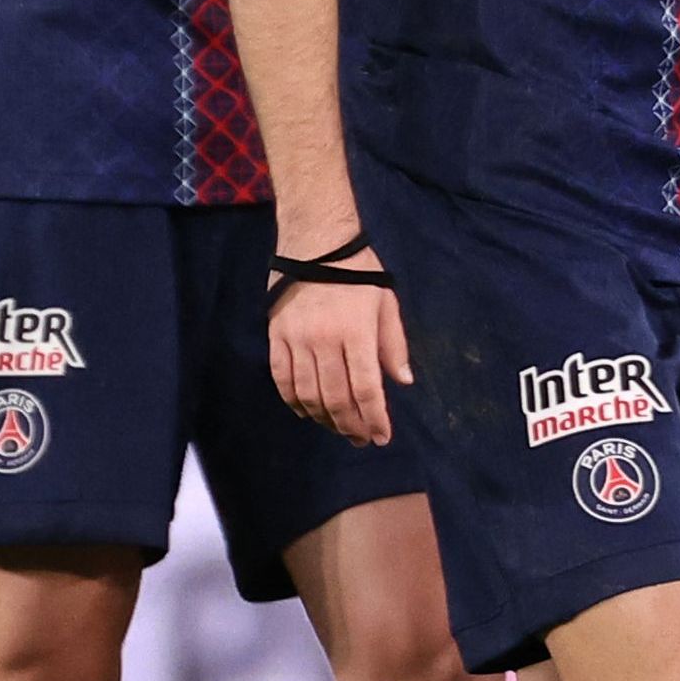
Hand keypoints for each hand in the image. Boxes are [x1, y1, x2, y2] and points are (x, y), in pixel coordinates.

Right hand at [265, 219, 408, 444]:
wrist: (315, 241)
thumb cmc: (358, 272)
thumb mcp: (385, 303)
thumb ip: (394, 345)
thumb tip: (402, 382)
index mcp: (357, 332)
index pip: (366, 388)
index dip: (375, 418)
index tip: (382, 437)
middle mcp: (325, 340)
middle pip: (336, 397)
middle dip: (351, 425)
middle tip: (361, 439)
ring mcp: (297, 339)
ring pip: (307, 393)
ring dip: (324, 418)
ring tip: (337, 428)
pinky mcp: (277, 335)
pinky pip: (281, 378)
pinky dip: (293, 401)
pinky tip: (306, 411)